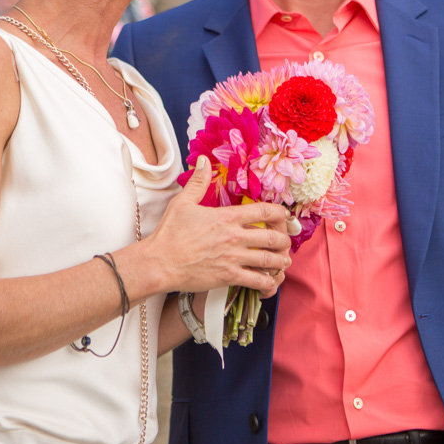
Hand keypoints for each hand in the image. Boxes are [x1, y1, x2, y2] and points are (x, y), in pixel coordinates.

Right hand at [143, 156, 291, 295]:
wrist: (159, 262)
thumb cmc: (169, 233)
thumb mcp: (182, 202)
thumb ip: (198, 181)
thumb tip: (204, 161)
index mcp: (227, 217)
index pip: (265, 211)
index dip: (280, 213)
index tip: (284, 217)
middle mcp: (235, 237)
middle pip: (274, 237)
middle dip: (284, 241)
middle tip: (284, 243)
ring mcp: (233, 258)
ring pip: (270, 260)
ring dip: (280, 262)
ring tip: (282, 263)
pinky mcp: (229, 276)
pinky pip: (257, 281)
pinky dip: (268, 283)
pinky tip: (270, 283)